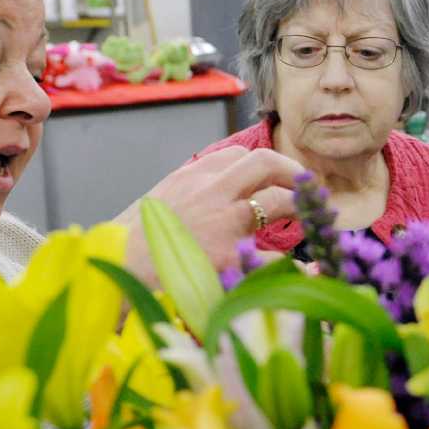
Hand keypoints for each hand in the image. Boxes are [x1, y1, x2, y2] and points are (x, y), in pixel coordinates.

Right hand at [116, 145, 305, 285]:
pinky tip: (312, 271)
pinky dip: (299, 266)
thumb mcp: (152, 207)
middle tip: (312, 190)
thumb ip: (181, 200)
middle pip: (265, 164)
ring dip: (303, 209)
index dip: (265, 165)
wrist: (112, 271)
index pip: (236, 157)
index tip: (278, 177)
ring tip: (316, 223)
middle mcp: (211, 191)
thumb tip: (198, 207)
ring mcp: (223, 222)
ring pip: (279, 201)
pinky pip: (277, 259)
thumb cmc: (126, 246)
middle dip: (294, 174)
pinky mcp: (230, 258)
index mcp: (190, 178)